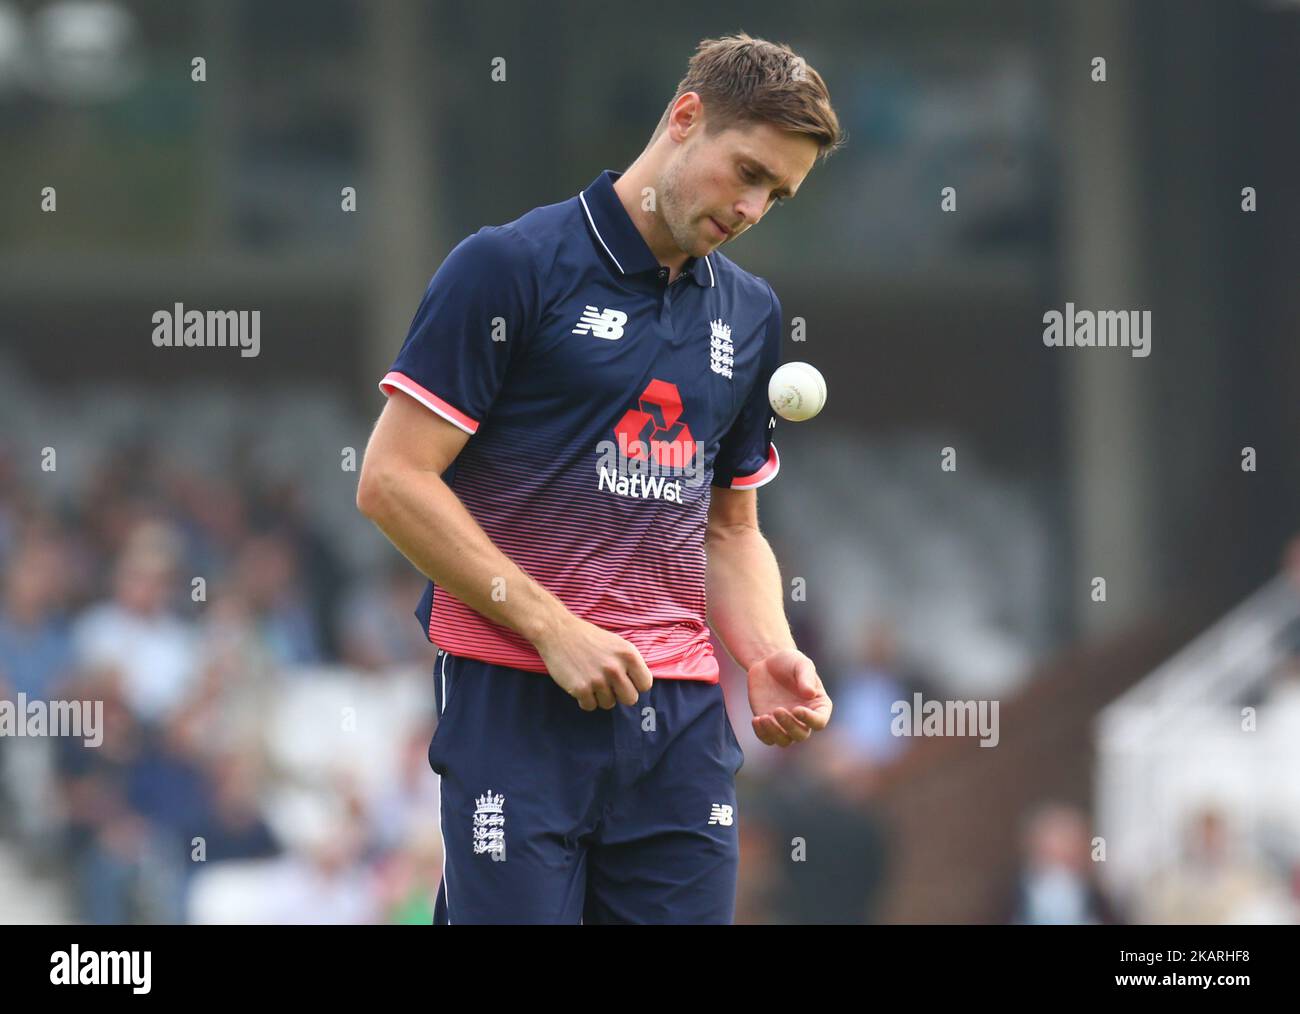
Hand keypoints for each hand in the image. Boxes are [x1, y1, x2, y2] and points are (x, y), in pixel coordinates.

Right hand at [533, 612, 653, 710]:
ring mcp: (598, 679)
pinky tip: (579, 685)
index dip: (635, 685)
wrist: (557, 631)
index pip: (645, 684)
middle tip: (608, 686)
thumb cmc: (587, 637)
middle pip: (630, 699)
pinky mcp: (580, 688)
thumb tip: (638, 685)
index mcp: (628, 654)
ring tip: (590, 681)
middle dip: (619, 695)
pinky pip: (590, 706)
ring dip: (600, 697)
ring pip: (609, 704)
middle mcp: (615, 667)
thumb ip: (629, 663)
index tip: (626, 682)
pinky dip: (584, 700)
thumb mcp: (616, 643)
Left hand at [747, 648, 831, 746]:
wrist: (767, 663)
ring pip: (784, 741)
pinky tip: (756, 720)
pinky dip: (762, 734)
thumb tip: (810, 694)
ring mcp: (786, 723)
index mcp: (818, 706)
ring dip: (774, 733)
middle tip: (777, 710)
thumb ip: (806, 677)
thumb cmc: (789, 662)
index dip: (810, 720)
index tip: (797, 709)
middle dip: (789, 726)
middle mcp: (804, 719)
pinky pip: (767, 738)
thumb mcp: (800, 663)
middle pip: (801, 734)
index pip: (819, 722)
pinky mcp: (769, 724)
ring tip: (763, 718)